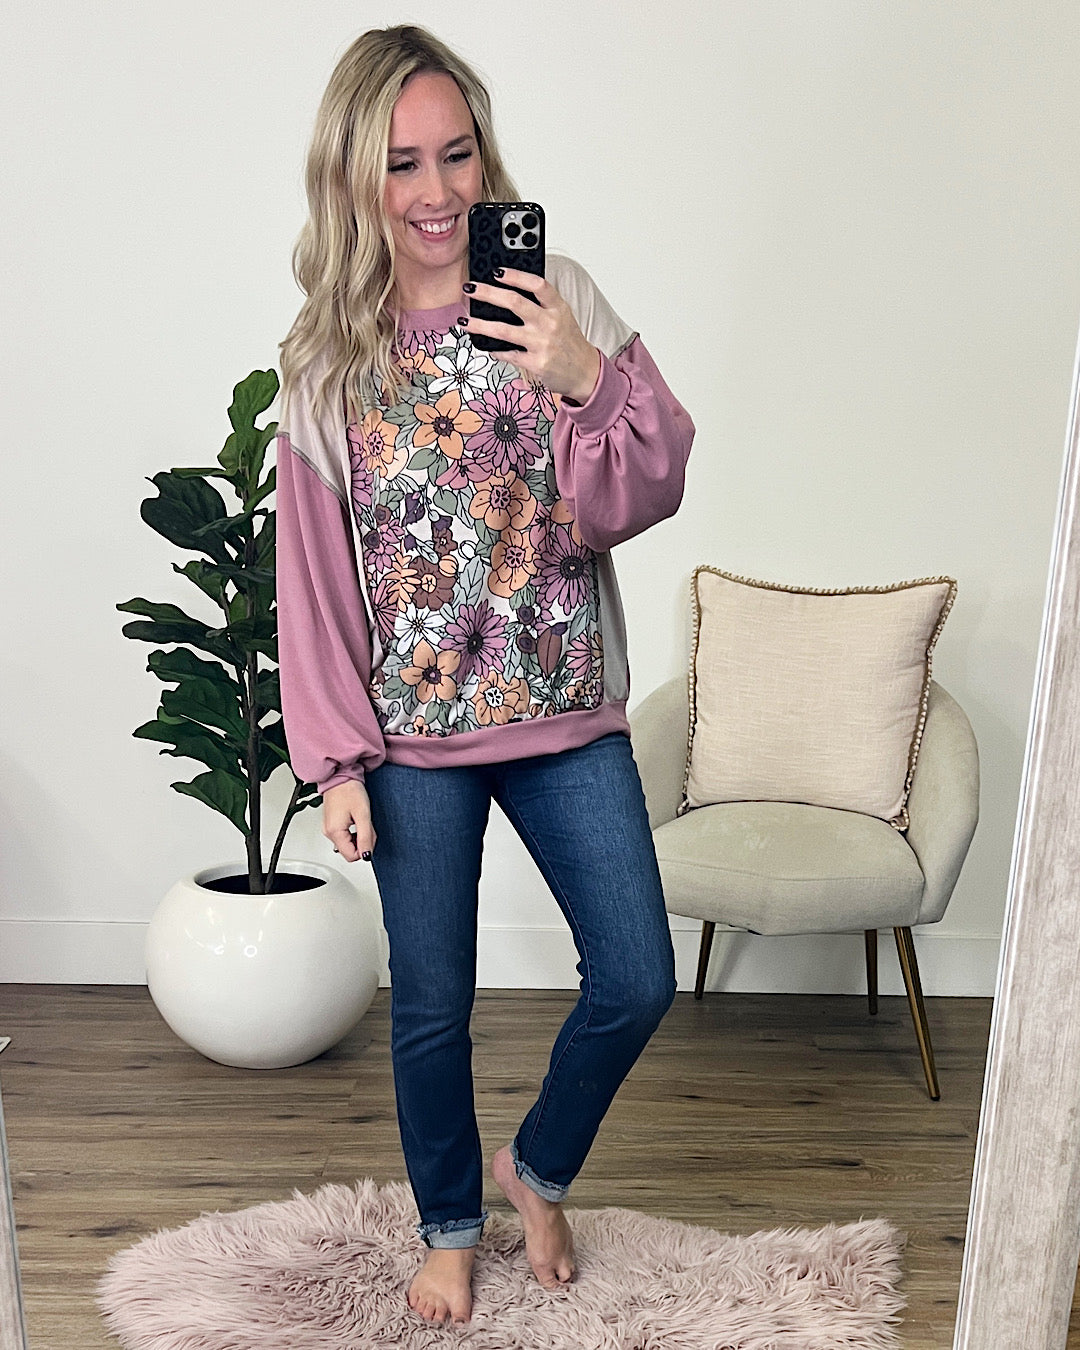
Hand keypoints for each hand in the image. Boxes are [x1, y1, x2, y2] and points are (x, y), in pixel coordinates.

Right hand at [322, 779, 376, 862]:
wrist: (340, 775)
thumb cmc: (349, 790)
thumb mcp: (363, 814)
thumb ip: (365, 837)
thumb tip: (367, 855)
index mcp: (334, 832)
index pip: (351, 856)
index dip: (365, 849)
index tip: (370, 835)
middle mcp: (328, 832)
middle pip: (349, 850)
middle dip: (363, 841)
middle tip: (367, 824)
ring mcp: (329, 828)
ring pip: (348, 843)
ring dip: (359, 835)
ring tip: (361, 819)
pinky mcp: (331, 823)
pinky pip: (344, 835)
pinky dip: (354, 830)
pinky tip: (356, 818)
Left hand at [463, 268, 600, 403]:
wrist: (584, 372)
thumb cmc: (569, 343)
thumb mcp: (562, 317)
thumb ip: (542, 304)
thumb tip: (509, 292)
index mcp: (558, 308)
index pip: (537, 284)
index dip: (515, 275)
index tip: (497, 270)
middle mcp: (550, 324)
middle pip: (514, 302)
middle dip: (487, 293)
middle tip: (470, 288)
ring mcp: (542, 344)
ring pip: (503, 330)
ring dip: (479, 325)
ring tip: (465, 321)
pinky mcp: (535, 363)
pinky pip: (507, 354)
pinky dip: (494, 349)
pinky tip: (485, 345)